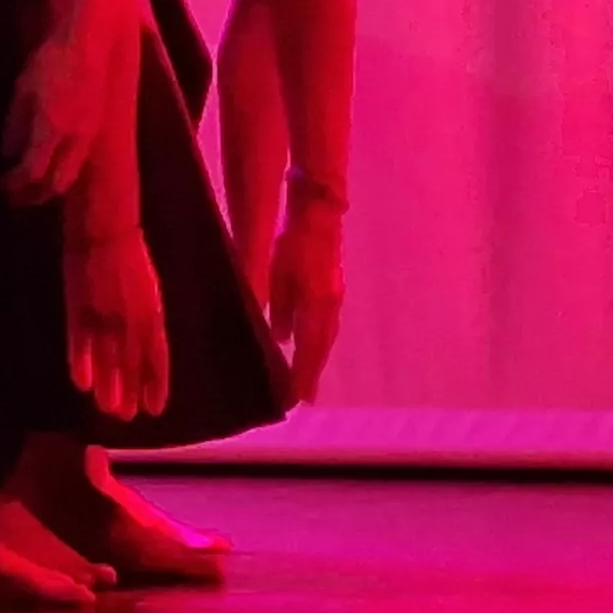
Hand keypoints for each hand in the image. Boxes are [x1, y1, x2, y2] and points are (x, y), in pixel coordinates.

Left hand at [6, 0, 144, 202]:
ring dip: (49, 186)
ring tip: (30, 186)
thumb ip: (15, 123)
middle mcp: (74, 140)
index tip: (0, 185)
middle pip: (55, 184)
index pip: (32, 172)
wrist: (93, 43)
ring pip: (71, 175)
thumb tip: (8, 152)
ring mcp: (90, 135)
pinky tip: (50, 164)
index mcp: (51, 130)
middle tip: (15, 197)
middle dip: (34, 196)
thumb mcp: (24, 88)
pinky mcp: (97, 128)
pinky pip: (79, 161)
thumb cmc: (53, 60)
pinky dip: (62, 171)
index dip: (14, 184)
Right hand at [62, 218, 170, 422]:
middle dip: (129, 392)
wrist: (104, 230)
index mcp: (152, 314)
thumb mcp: (148, 292)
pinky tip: (82, 384)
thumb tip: (146, 350)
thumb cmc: (130, 259)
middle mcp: (131, 320)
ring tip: (108, 409)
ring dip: (108, 386)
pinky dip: (81, 363)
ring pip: (107, 359)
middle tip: (125, 417)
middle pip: (132, 364)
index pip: (158, 357)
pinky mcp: (79, 308)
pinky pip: (80, 342)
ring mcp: (103, 315)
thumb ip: (148, 322)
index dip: (155, 384)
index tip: (154, 409)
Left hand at [269, 199, 346, 399]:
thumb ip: (279, 307)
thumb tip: (279, 340)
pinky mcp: (332, 287)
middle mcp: (330, 305)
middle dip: (311, 373)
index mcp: (317, 304)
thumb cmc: (293, 240)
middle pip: (321, 347)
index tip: (296, 399)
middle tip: (303, 399)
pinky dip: (318, 341)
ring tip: (306, 379)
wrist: (319, 213)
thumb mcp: (279, 273)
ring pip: (325, 336)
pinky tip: (308, 345)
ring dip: (316, 358)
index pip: (309, 348)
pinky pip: (326, 323)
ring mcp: (334, 296)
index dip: (303, 374)